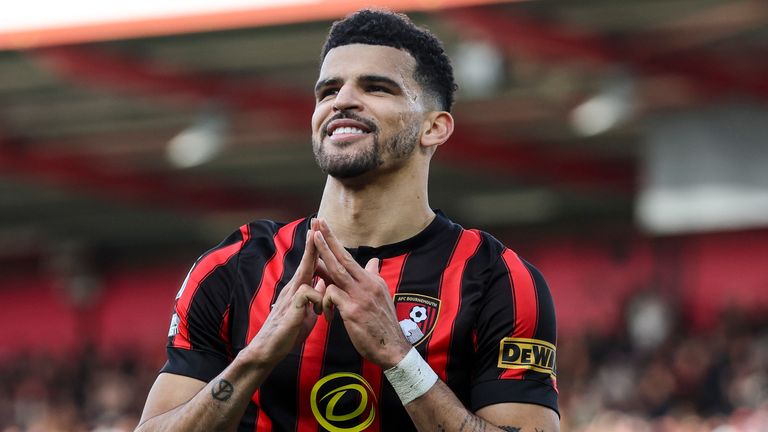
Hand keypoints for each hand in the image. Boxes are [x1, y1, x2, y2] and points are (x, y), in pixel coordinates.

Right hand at [246, 229, 324, 367]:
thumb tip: (322, 284)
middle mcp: (293, 288)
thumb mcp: (306, 313)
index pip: (310, 265)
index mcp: (299, 289)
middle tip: (317, 221)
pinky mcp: (291, 309)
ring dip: (311, 254)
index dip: (317, 248)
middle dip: (312, 241)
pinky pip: (307, 294)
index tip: (321, 230)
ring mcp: (291, 297)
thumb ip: (314, 298)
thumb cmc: (288, 332)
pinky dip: (318, 299)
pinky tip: (322, 311)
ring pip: (304, 271)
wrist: (268, 350)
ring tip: (315, 237)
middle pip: (305, 261)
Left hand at [311, 218, 410, 367]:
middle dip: (329, 238)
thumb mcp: (381, 296)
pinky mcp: (354, 310)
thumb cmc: (383, 324)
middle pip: (344, 257)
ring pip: (338, 270)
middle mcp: (367, 284)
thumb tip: (373, 261)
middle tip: (318, 221)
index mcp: (372, 280)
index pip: (349, 257)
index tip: (324, 227)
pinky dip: (323, 298)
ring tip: (314, 239)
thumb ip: (373, 277)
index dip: (335, 242)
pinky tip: (323, 309)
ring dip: (324, 253)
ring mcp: (360, 296)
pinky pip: (333, 295)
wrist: (393, 348)